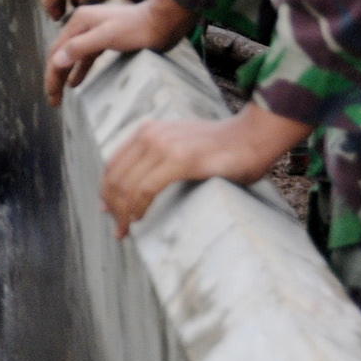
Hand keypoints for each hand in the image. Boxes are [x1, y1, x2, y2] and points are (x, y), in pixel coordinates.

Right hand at [43, 0, 198, 105]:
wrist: (164, 20)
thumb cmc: (138, 28)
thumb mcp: (108, 36)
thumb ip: (80, 47)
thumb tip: (56, 61)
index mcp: (79, 22)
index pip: (56, 52)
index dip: (52, 75)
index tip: (51, 96)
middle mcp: (82, 25)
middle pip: (61, 54)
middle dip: (55, 77)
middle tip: (53, 100)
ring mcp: (94, 32)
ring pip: (73, 57)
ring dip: (65, 75)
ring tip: (60, 96)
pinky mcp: (106, 40)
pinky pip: (86, 57)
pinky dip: (79, 70)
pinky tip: (75, 83)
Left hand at [99, 108, 301, 237]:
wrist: (253, 136)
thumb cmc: (221, 148)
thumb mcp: (180, 146)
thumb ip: (155, 160)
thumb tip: (132, 190)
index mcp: (147, 131)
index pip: (113, 165)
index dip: (106, 192)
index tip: (108, 212)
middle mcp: (151, 134)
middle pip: (115, 177)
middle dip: (112, 206)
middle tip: (118, 229)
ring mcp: (164, 145)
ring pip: (127, 185)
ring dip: (122, 212)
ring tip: (126, 230)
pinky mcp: (180, 159)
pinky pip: (146, 188)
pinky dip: (138, 207)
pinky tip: (140, 219)